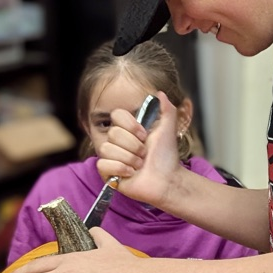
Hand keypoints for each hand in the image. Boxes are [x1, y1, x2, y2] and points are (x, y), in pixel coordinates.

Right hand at [97, 91, 180, 207]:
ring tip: (140, 166)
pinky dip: (120, 169)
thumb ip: (167, 109)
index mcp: (128, 129)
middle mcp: (118, 141)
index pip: (116, 115)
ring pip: (107, 149)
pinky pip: (103, 164)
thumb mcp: (169, 129)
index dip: (131, 125)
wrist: (167, 180)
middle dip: (134, 145)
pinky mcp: (107, 173)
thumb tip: (160, 93)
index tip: (145, 136)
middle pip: (113, 133)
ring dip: (129, 158)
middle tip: (144, 154)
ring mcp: (111, 157)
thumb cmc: (167, 157)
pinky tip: (131, 173)